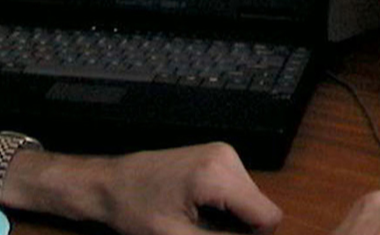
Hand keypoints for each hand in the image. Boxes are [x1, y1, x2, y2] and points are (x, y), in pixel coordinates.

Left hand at [99, 142, 281, 234]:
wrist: (111, 182)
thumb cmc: (136, 211)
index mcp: (217, 176)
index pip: (268, 214)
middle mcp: (227, 157)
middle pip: (261, 205)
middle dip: (241, 227)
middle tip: (204, 231)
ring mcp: (224, 152)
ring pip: (252, 197)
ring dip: (233, 216)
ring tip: (199, 219)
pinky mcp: (219, 154)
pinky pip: (240, 187)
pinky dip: (227, 203)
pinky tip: (201, 206)